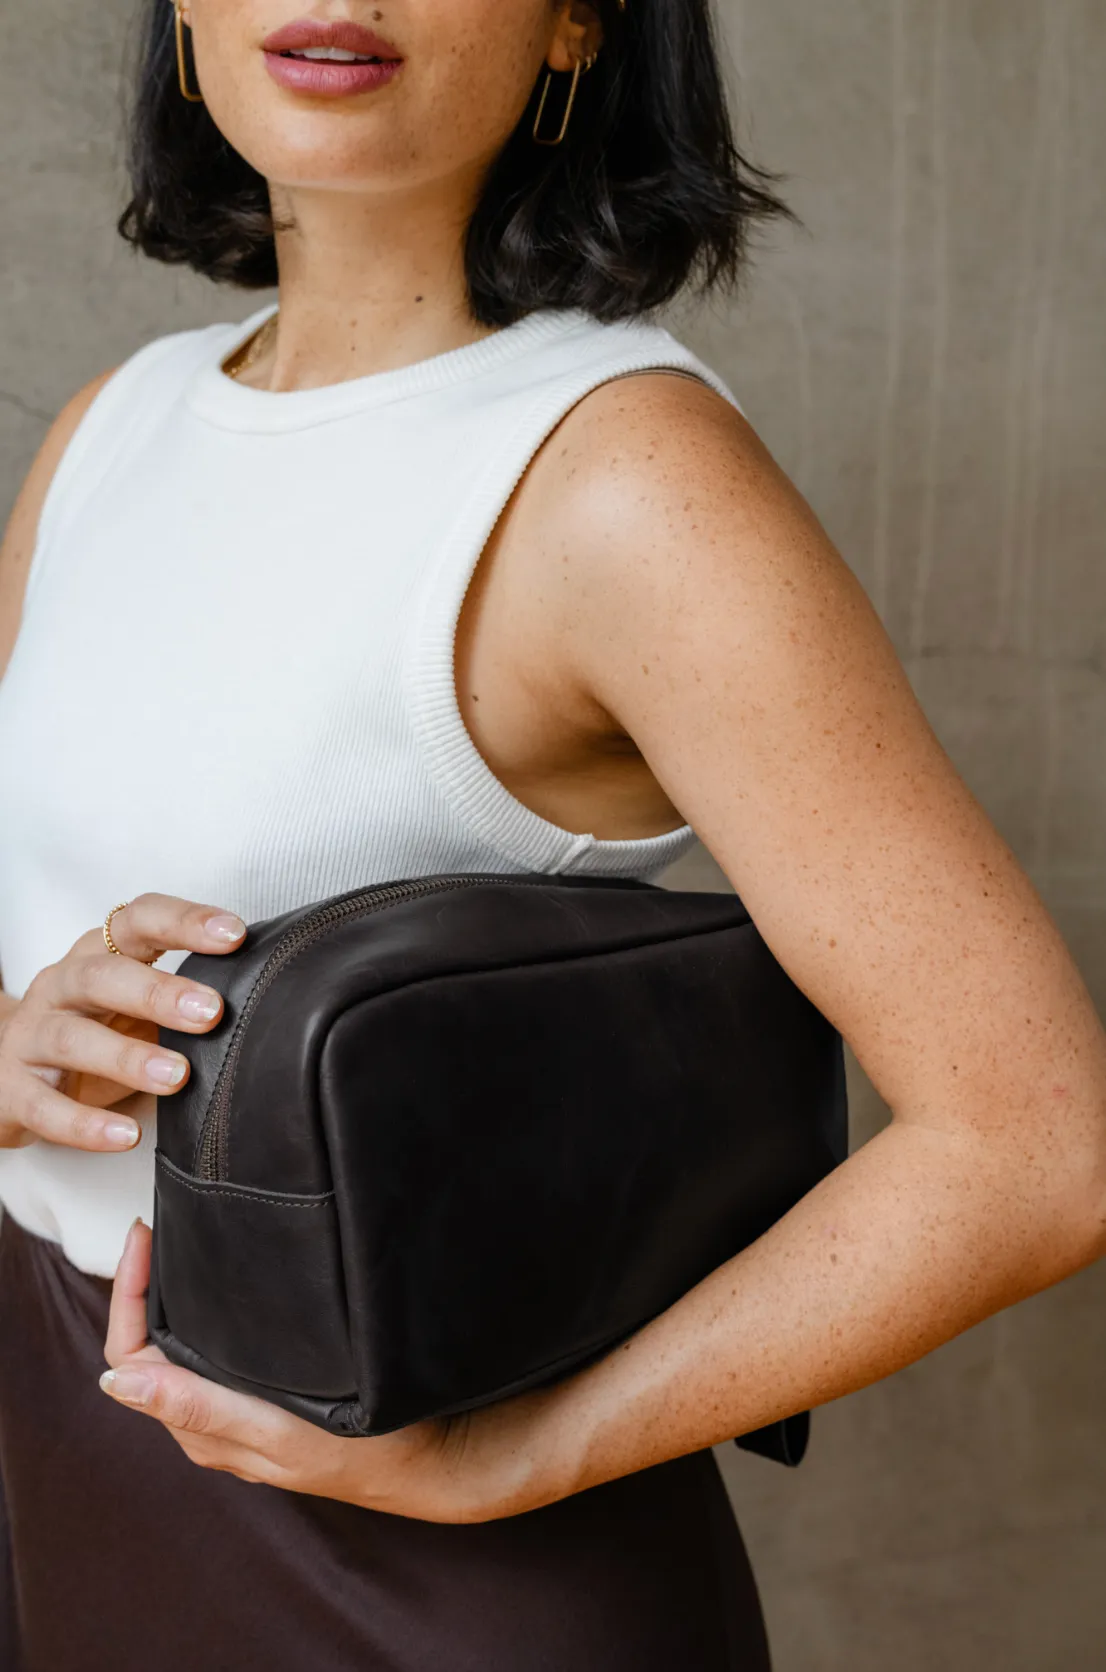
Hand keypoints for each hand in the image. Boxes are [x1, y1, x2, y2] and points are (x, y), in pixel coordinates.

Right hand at [0, 894, 245, 1151]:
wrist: (4, 1068)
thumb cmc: (92, 1029)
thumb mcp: (132, 1002)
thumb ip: (183, 997)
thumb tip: (266, 1002)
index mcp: (98, 953)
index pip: (138, 920)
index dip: (185, 921)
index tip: (236, 935)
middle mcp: (60, 985)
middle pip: (102, 976)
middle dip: (158, 992)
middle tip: (210, 1013)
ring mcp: (31, 1037)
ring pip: (72, 1040)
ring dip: (127, 1058)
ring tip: (177, 1077)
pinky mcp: (11, 1090)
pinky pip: (44, 1107)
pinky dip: (85, 1125)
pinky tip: (125, 1137)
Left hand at [101, 1220, 572, 1524]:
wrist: (439, 1460)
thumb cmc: (365, 1452)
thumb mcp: (280, 1430)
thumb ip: (201, 1407)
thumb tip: (115, 1384)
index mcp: (204, 1429)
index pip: (132, 1357)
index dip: (127, 1294)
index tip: (145, 1233)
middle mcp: (215, 1419)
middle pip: (153, 1344)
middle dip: (147, 1284)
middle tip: (162, 1223)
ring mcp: (246, 1407)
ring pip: (187, 1344)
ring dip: (180, 1293)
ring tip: (188, 1238)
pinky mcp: (276, 1393)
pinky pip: (224, 1348)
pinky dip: (215, 1308)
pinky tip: (235, 1278)